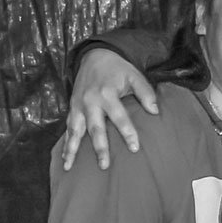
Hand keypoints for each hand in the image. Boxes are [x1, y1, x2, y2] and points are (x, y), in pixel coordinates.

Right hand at [62, 48, 157, 171]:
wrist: (94, 56)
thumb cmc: (118, 69)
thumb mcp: (134, 75)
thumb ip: (145, 92)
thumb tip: (155, 111)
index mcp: (107, 94)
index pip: (119, 117)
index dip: (127, 132)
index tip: (135, 148)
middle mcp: (90, 102)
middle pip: (95, 128)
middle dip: (99, 147)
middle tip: (104, 165)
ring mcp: (79, 106)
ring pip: (75, 130)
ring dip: (72, 149)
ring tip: (69, 166)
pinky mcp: (72, 108)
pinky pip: (68, 128)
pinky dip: (65, 144)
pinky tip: (65, 159)